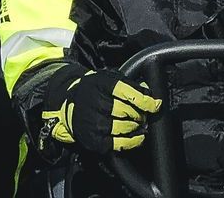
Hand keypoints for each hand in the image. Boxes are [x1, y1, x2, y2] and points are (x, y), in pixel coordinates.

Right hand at [40, 68, 162, 152]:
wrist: (68, 104)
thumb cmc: (94, 91)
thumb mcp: (108, 80)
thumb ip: (130, 85)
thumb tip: (150, 94)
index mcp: (100, 84)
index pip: (126, 92)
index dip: (144, 101)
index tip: (155, 105)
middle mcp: (94, 102)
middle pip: (127, 111)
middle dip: (140, 115)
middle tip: (143, 115)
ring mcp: (92, 122)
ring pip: (123, 128)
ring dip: (136, 128)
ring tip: (139, 125)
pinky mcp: (93, 138)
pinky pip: (118, 144)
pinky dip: (132, 142)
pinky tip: (137, 137)